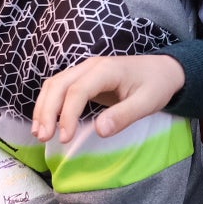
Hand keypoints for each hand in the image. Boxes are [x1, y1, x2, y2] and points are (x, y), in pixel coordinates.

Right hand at [31, 53, 185, 143]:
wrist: (163, 70)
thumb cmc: (156, 86)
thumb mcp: (147, 103)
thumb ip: (123, 116)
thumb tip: (99, 131)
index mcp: (106, 69)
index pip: (78, 90)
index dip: (67, 114)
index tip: (64, 138)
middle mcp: (91, 65)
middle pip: (59, 84)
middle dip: (47, 111)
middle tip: (43, 138)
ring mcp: (85, 69)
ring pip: (54, 84)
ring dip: (43, 108)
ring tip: (38, 134)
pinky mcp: (83, 78)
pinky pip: (59, 87)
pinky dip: (48, 104)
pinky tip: (45, 122)